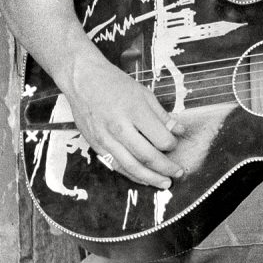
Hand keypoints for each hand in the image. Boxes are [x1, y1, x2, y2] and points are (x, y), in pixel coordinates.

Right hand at [63, 51, 184, 188]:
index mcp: (135, 111)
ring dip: (150, 178)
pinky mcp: (96, 145)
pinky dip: (131, 175)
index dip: (172, 145)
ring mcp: (105, 138)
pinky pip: (116, 165)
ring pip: (131, 166)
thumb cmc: (114, 83)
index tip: (175, 144)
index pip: (160, 138)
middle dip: (166, 168)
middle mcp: (119, 127)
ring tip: (164, 183)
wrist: (83, 79)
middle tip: (178, 173)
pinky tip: (143, 178)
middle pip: (147, 156)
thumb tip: (179, 130)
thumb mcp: (144, 93)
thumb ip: (162, 115)